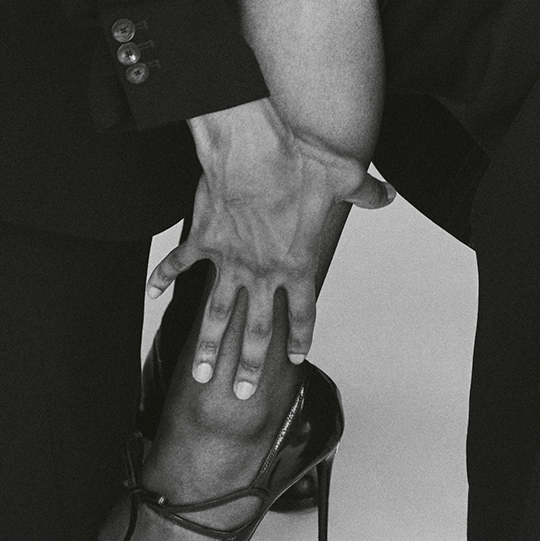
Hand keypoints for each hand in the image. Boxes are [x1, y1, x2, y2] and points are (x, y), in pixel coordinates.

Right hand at [153, 100, 393, 392]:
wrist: (253, 146)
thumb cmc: (299, 158)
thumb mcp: (343, 175)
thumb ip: (364, 191)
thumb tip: (386, 194)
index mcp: (297, 263)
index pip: (303, 312)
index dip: (302, 336)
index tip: (296, 357)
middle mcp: (262, 271)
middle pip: (257, 329)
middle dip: (249, 365)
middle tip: (241, 394)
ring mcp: (229, 259)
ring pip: (217, 313)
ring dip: (208, 345)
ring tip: (201, 374)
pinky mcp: (203, 239)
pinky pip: (179, 263)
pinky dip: (163, 277)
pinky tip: (153, 293)